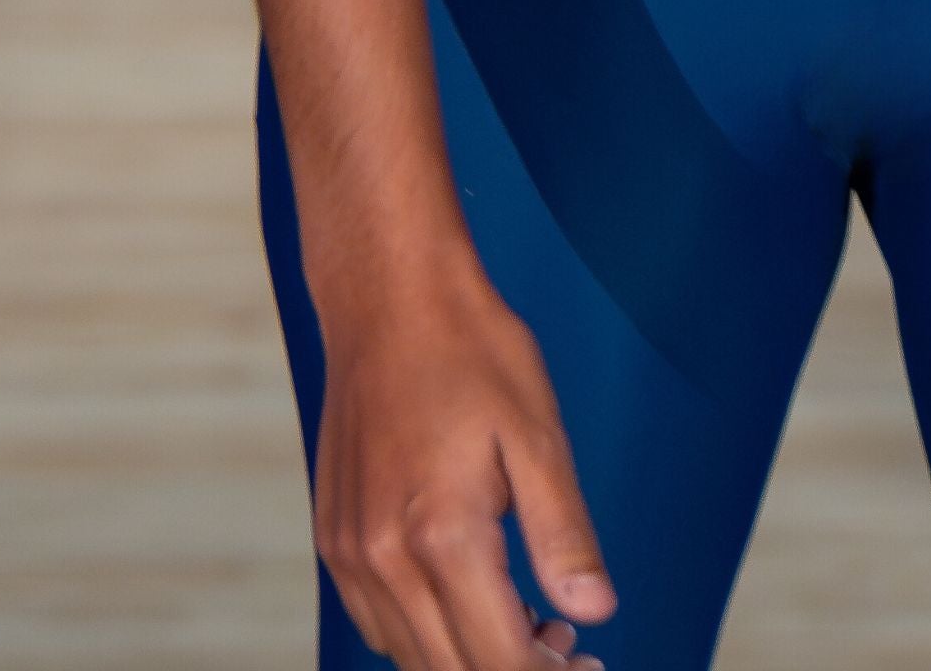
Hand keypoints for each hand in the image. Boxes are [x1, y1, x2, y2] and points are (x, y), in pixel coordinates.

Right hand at [312, 242, 615, 669]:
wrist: (387, 296)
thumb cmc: (471, 350)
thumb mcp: (537, 432)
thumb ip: (563, 534)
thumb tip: (595, 613)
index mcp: (441, 536)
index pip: (499, 661)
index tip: (589, 664)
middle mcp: (383, 559)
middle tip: (569, 647)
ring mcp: (350, 553)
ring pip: (412, 659)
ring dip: (470, 659)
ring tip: (530, 619)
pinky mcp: (335, 540)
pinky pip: (379, 625)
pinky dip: (427, 634)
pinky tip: (471, 594)